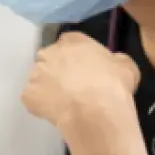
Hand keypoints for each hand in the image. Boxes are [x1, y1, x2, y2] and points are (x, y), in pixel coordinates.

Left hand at [22, 33, 143, 154]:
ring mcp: (35, 73)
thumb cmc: (113, 86)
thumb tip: (112, 63)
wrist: (96, 112)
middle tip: (73, 87)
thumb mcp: (126, 66)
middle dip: (58, 69)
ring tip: (65, 103)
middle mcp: (49, 52)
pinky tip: (56, 113)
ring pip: (39, 78)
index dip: (75, 56)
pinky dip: (41, 105)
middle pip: (50, 58)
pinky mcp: (27, 94)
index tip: (83, 69)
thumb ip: (114, 60)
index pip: (69, 42)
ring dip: (48, 87)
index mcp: (72, 41)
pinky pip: (32, 98)